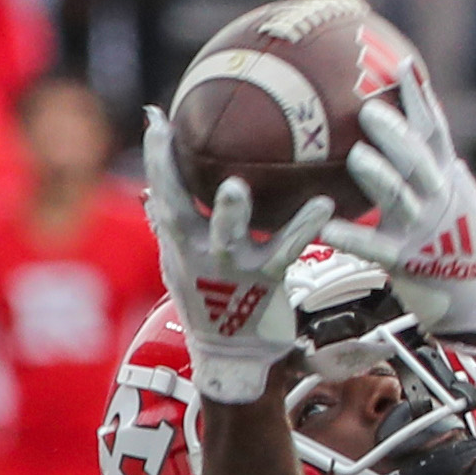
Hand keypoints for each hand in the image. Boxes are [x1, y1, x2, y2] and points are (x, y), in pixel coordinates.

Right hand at [142, 108, 331, 403]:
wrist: (233, 354)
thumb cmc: (208, 301)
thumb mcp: (180, 262)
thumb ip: (169, 224)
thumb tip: (152, 186)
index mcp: (179, 243)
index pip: (160, 194)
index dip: (156, 158)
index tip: (157, 120)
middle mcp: (200, 254)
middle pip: (179, 211)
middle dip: (169, 175)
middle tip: (171, 138)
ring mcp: (231, 269)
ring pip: (227, 237)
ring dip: (228, 213)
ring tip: (233, 188)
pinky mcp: (266, 281)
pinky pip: (286, 249)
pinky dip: (304, 226)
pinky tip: (324, 205)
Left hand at [320, 74, 475, 346]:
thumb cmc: (464, 241)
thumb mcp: (457, 196)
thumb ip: (433, 165)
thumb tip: (412, 124)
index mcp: (448, 179)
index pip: (435, 131)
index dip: (420, 99)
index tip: (403, 66)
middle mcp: (438, 199)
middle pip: (417, 160)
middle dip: (396, 134)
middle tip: (370, 110)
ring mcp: (424, 230)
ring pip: (399, 198)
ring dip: (379, 177)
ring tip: (357, 157)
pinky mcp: (408, 261)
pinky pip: (375, 247)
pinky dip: (351, 237)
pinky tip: (326, 227)